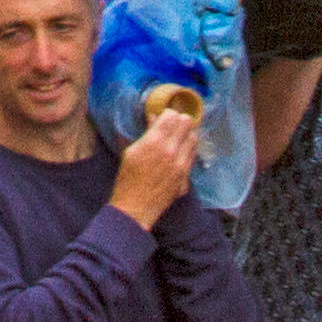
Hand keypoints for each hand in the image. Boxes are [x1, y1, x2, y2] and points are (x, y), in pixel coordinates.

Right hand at [113, 104, 202, 225]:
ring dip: (187, 133)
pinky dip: (188, 148)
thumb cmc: (127, 179)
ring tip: (178, 137)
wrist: (135, 208)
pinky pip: (194, 154)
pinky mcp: (186, 175)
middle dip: (179, 121)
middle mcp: (171, 150)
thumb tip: (153, 117)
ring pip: (194, 137)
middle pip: (186, 123)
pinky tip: (181, 151)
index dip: (167, 114)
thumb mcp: (130, 151)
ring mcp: (181, 164)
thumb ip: (145, 132)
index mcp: (154, 141)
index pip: (172, 115)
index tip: (163, 117)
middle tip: (172, 125)